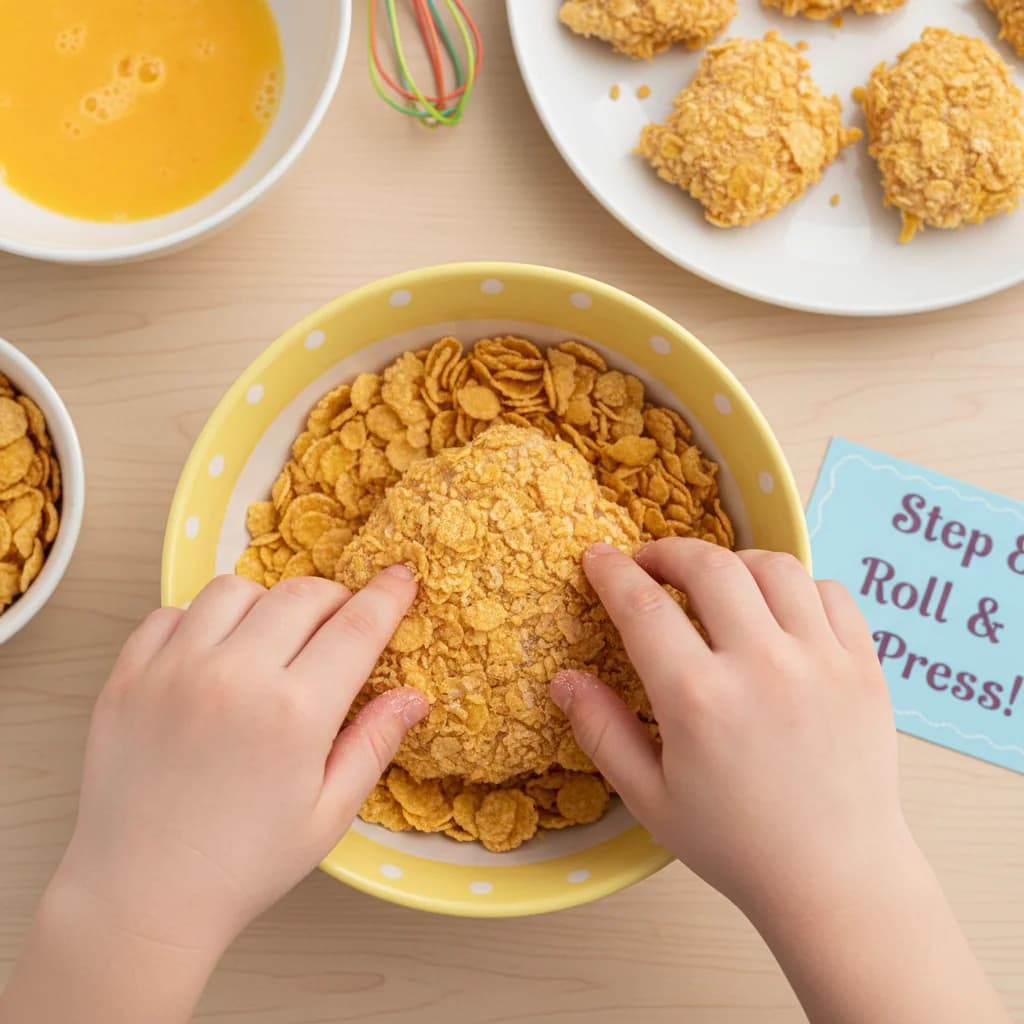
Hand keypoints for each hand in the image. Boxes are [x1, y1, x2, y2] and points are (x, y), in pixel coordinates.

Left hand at [58, 569, 425, 953]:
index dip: (388, 595)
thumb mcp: (328, 815)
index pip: (357, 626)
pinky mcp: (127, 677)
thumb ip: (374, 744)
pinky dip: (200, 619)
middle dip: (334, 599)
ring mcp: (174, 671)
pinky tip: (212, 654)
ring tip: (271, 639)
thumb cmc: (243, 866)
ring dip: (266, 603)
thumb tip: (414, 695)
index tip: (402, 576)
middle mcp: (235, 677)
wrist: (140, 898)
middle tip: (340, 624)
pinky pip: (170, 613)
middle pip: (302, 594)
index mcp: (296, 713)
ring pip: (234, 589)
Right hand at [551, 539, 908, 918]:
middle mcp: (762, 667)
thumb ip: (602, 732)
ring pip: (775, 567)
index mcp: (699, 700)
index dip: (611, 571)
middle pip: (710, 566)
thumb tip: (564, 679)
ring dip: (734, 562)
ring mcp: (822, 661)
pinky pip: (831, 594)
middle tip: (651, 565)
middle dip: (669, 552)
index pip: (642, 606)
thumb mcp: (650, 799)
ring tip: (716, 582)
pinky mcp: (865, 667)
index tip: (597, 557)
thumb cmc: (736, 844)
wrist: (836, 879)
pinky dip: (798, 587)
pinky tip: (777, 611)